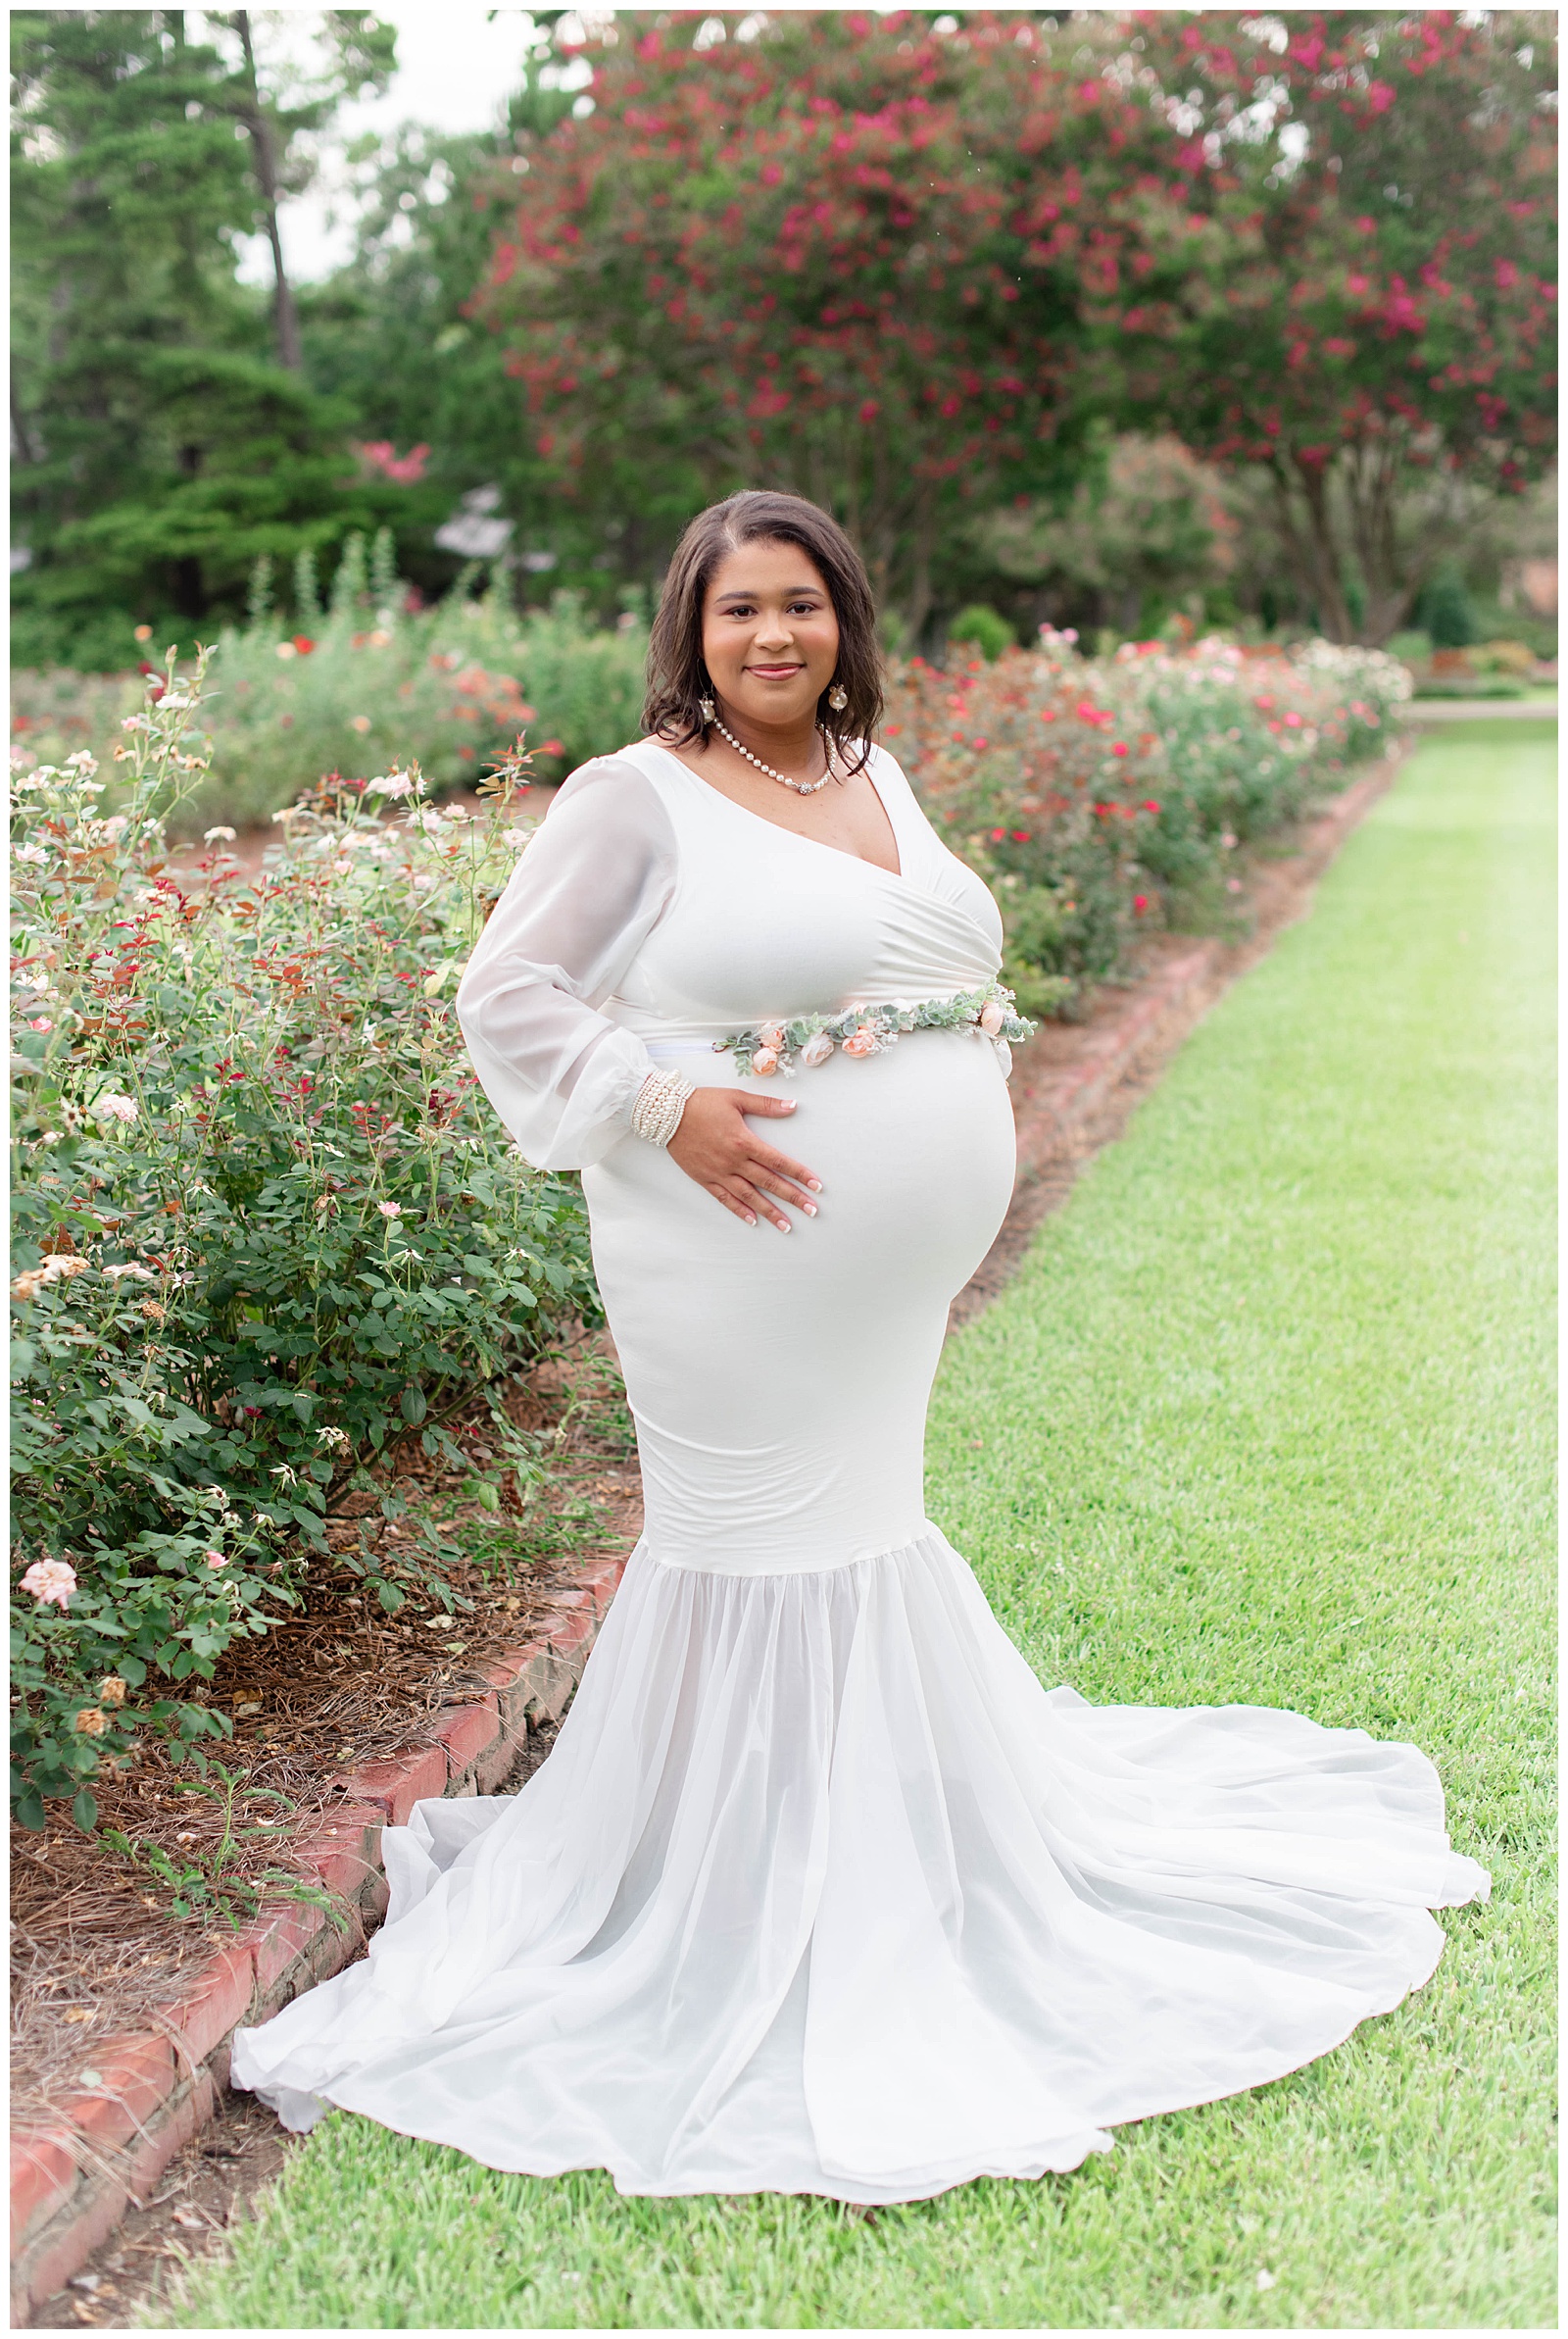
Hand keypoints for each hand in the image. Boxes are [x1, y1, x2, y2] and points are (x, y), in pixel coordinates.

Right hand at [666, 1087, 822, 1231]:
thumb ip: (766, 1105)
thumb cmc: (702, 1103)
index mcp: (744, 1141)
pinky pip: (724, 1199)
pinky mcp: (704, 1178)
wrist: (666, 1113)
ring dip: (769, 1212)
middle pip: (769, 1183)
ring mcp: (719, 1172)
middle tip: (811, 1211)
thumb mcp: (736, 1097)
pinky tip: (753, 1221)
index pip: (778, 1161)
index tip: (817, 1186)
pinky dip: (739, 1211)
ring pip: (749, 1196)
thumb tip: (793, 1106)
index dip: (800, 1174)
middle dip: (793, 1197)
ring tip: (786, 1225)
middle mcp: (733, 1161)